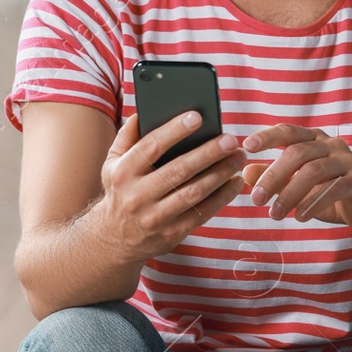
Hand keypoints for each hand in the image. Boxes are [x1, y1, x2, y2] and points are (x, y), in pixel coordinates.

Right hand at [95, 112, 247, 260]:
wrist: (113, 239)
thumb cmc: (120, 191)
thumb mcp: (112, 164)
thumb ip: (127, 136)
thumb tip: (144, 111)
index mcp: (123, 173)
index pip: (151, 146)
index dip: (175, 130)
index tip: (198, 116)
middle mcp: (137, 196)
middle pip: (179, 169)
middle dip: (208, 152)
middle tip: (231, 139)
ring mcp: (155, 217)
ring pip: (194, 192)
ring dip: (221, 173)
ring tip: (238, 157)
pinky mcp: (172, 234)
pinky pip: (202, 212)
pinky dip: (222, 196)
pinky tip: (235, 181)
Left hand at [241, 124, 351, 233]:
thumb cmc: (332, 195)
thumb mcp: (300, 187)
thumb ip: (276, 178)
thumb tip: (246, 172)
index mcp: (316, 141)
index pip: (289, 132)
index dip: (268, 137)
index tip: (247, 146)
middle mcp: (332, 145)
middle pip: (297, 153)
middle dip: (273, 176)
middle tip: (256, 200)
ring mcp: (348, 161)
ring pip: (313, 171)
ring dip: (290, 194)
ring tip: (275, 215)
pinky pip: (333, 189)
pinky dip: (313, 203)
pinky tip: (300, 217)